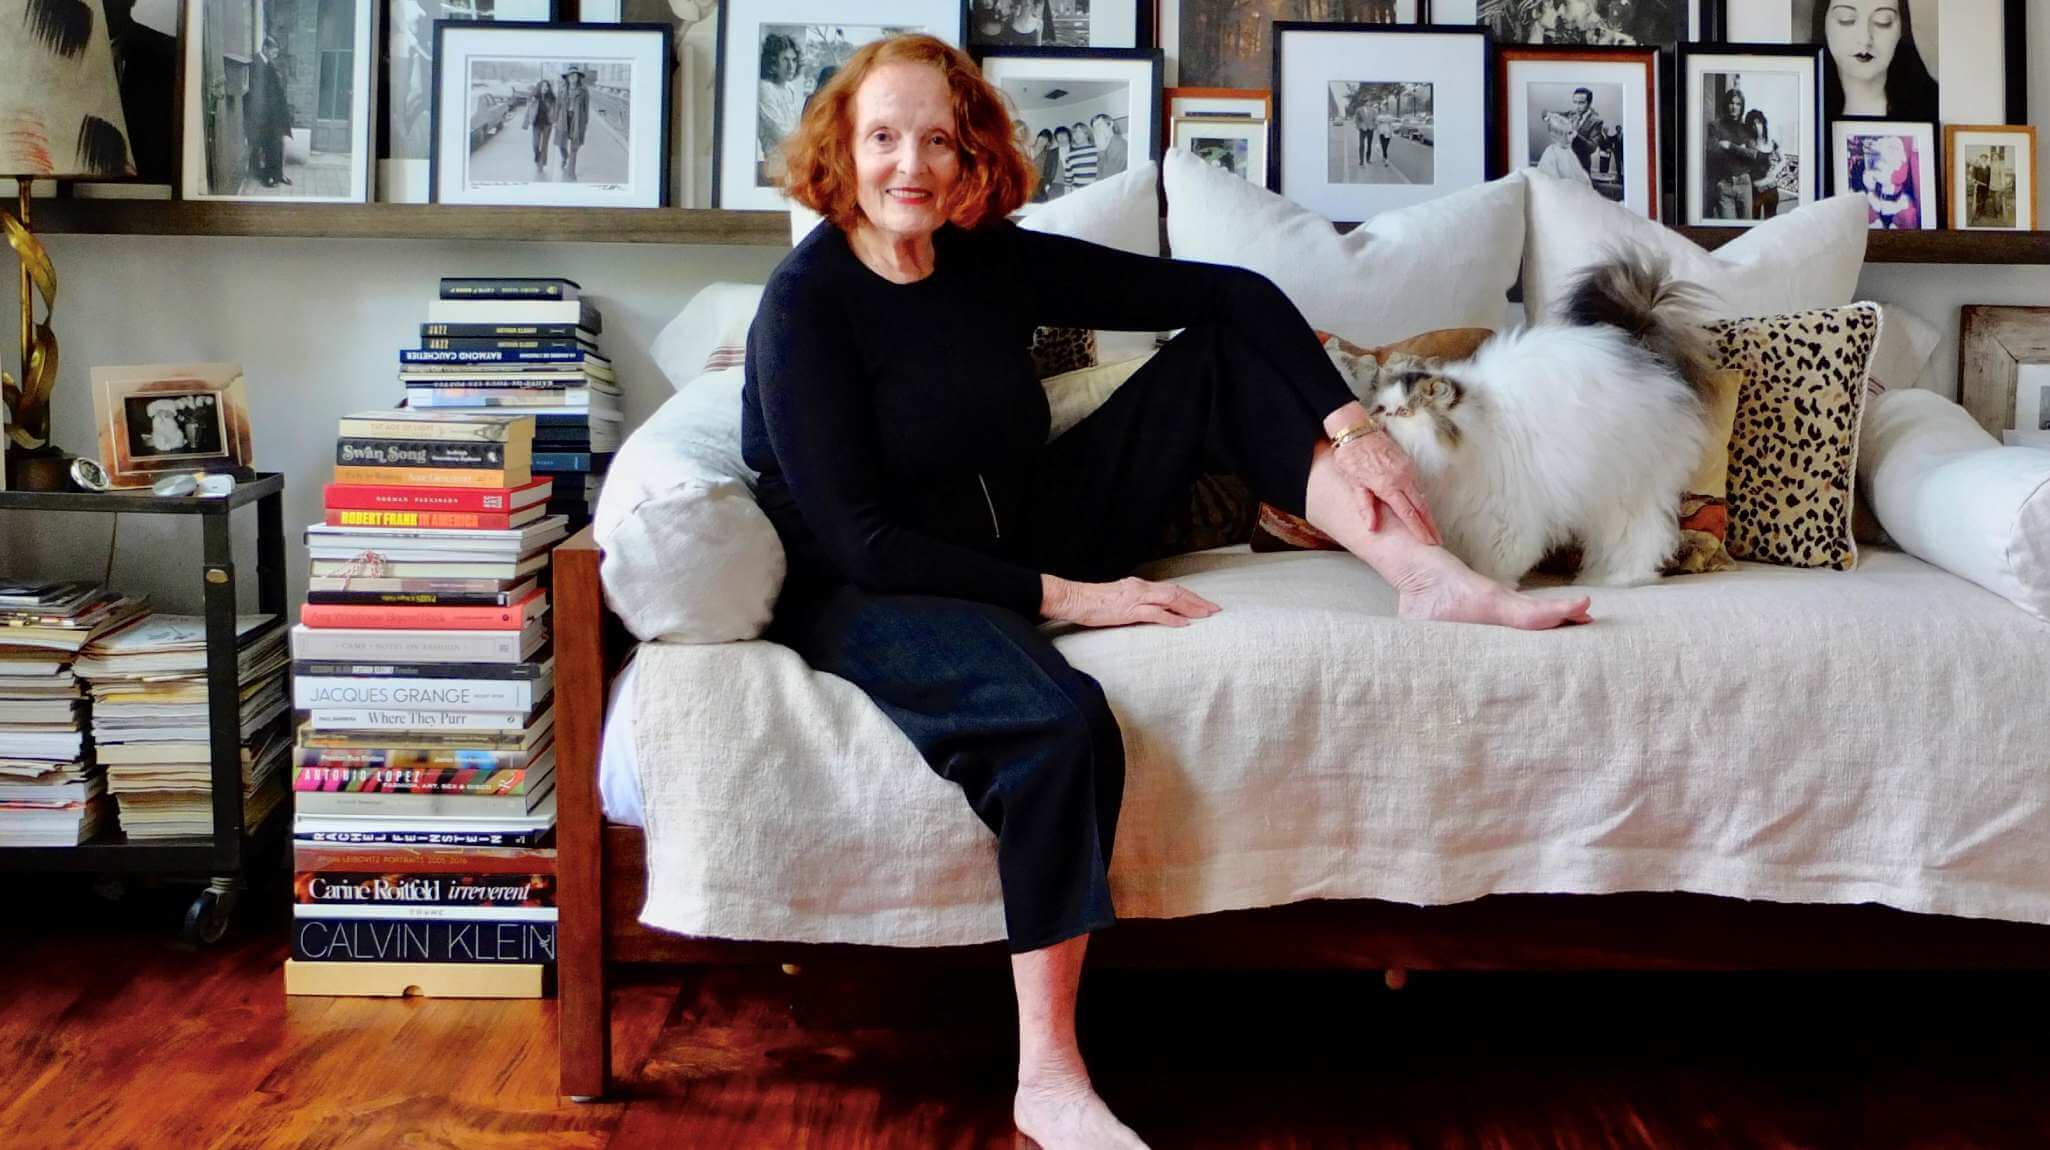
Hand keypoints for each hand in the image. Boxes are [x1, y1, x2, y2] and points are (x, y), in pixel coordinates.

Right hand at [1040, 574, 1219, 628]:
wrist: (1075, 598)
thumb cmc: (1093, 602)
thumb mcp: (1118, 600)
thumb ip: (1135, 603)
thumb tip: (1148, 611)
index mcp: (1140, 586)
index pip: (1171, 589)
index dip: (1191, 596)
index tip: (1205, 604)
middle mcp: (1141, 588)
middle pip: (1177, 592)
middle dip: (1198, 601)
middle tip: (1216, 610)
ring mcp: (1136, 598)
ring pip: (1171, 600)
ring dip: (1191, 608)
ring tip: (1206, 615)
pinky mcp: (1129, 610)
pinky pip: (1155, 613)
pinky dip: (1172, 618)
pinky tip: (1184, 624)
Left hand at [1331, 428, 1441, 545]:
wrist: (1355, 429)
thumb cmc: (1350, 456)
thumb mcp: (1354, 484)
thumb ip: (1365, 506)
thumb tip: (1372, 528)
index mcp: (1388, 485)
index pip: (1408, 514)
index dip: (1419, 530)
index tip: (1428, 543)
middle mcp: (1402, 477)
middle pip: (1422, 507)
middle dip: (1430, 525)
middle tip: (1437, 541)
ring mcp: (1407, 469)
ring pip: (1422, 496)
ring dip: (1428, 514)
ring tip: (1432, 529)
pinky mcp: (1407, 462)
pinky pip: (1418, 485)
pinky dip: (1422, 499)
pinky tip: (1423, 509)